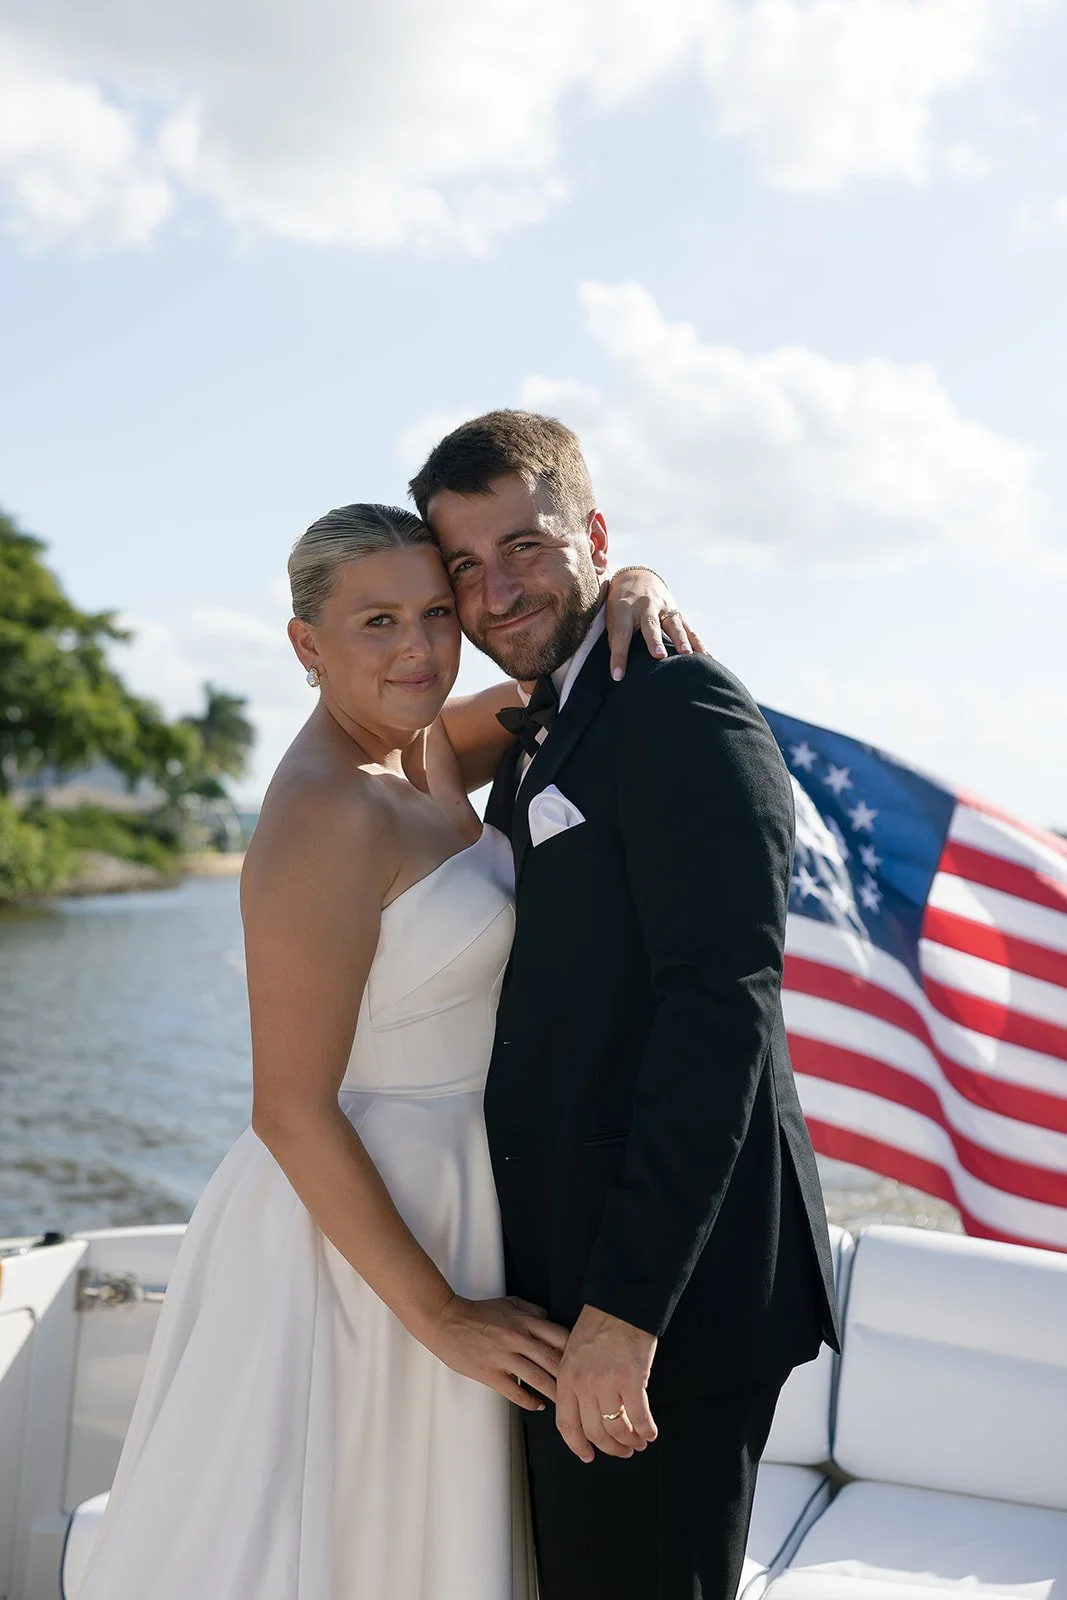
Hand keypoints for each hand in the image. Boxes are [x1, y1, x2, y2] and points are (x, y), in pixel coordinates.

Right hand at [424, 1294, 568, 1411]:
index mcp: (524, 1321)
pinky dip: (530, 1401)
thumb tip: (549, 1318)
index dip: (574, 1351)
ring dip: (554, 1393)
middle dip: (569, 1377)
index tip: (583, 1363)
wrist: (446, 1321)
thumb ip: (531, 1310)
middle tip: (581, 1389)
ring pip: (538, 1378)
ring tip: (565, 1403)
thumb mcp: (508, 1302)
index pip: (559, 1337)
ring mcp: (504, 1357)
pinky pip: (516, 1391)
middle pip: (553, 1360)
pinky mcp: (490, 1373)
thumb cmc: (476, 1312)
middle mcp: (518, 1338)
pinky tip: (538, 1405)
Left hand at [555, 1303, 658, 1461]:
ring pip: (617, 1429)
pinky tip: (651, 1432)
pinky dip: (647, 1430)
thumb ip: (575, 1381)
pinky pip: (640, 1417)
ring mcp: (607, 1383)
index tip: (588, 1455)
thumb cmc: (599, 1322)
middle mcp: (584, 1384)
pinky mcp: (632, 1380)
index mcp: (566, 1377)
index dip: (578, 1445)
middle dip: (610, 1448)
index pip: (566, 1424)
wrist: (620, 1302)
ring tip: (638, 1443)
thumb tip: (586, 1411)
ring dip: (630, 1442)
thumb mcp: (573, 1351)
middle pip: (595, 1432)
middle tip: (622, 1451)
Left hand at [604, 568, 705, 682]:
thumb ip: (614, 637)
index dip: (619, 656)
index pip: (621, 634)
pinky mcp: (676, 612)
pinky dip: (697, 642)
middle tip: (659, 655)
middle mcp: (645, 606)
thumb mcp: (611, 616)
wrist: (638, 577)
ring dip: (681, 639)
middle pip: (650, 625)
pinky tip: (706, 656)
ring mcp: (663, 608)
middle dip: (655, 641)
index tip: (618, 675)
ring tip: (687, 654)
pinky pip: (688, 629)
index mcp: (624, 608)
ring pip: (673, 624)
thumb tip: (617, 667)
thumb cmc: (620, 604)